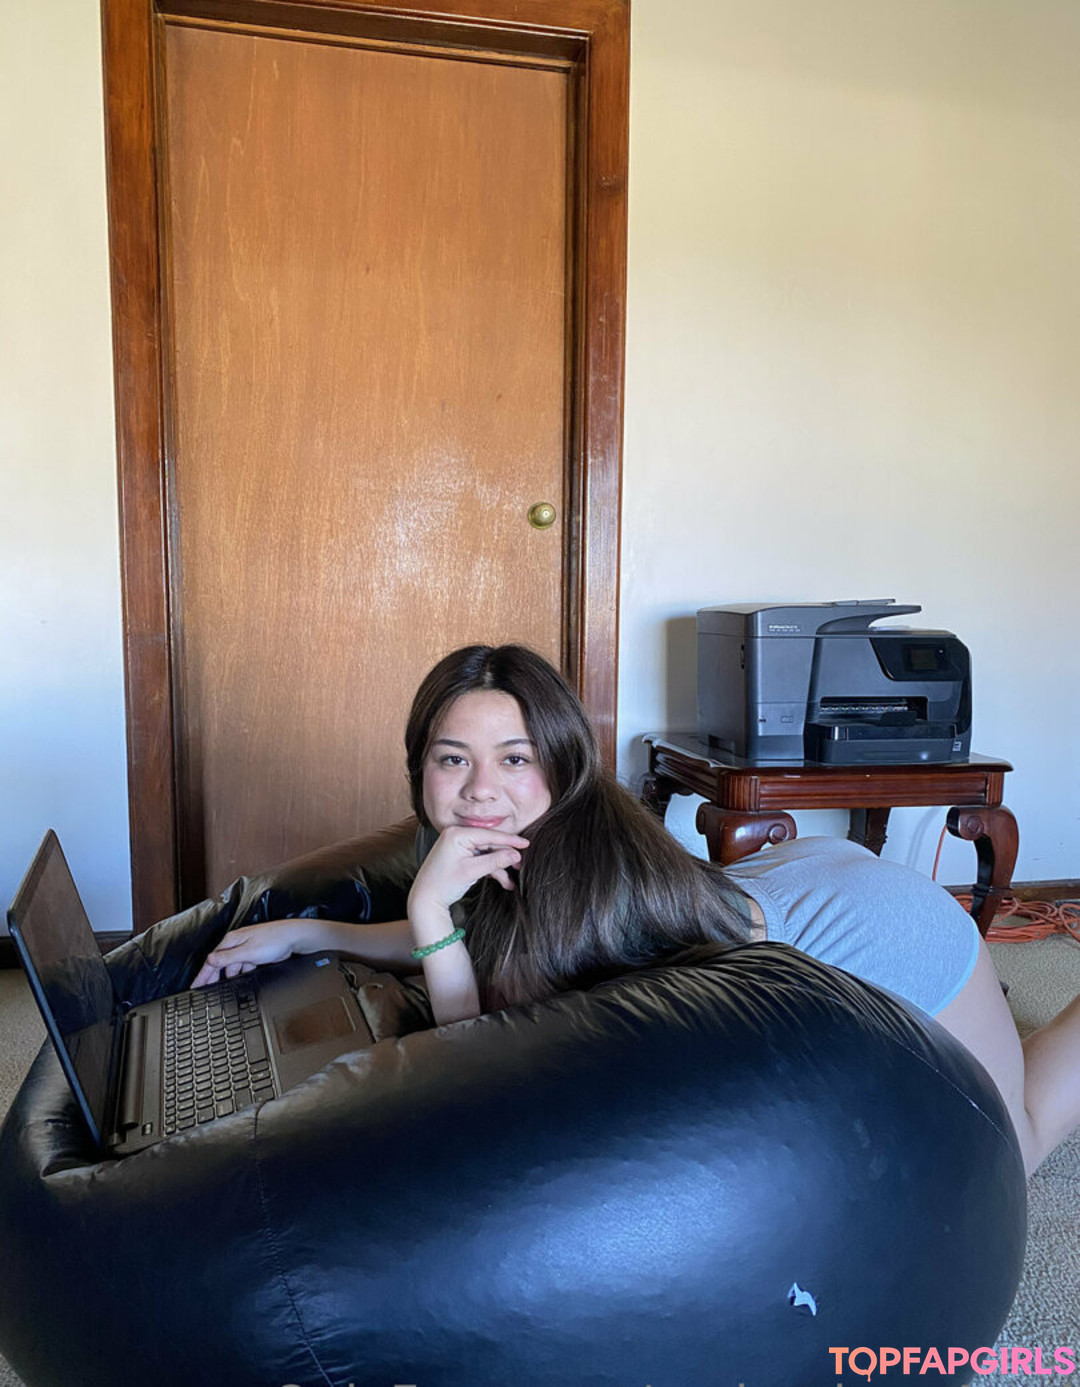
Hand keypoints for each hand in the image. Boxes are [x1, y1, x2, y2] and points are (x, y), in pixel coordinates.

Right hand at [192, 920, 306, 987]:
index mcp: (231, 941)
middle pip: (219, 964)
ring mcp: (246, 948)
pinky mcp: (255, 954)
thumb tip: (210, 961)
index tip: (195, 986)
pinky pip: (243, 966)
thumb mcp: (248, 952)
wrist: (294, 937)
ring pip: (232, 966)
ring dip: (228, 976)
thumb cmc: (274, 940)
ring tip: (221, 988)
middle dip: (211, 978)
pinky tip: (240, 980)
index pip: (212, 960)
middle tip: (204, 991)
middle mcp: (237, 943)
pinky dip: (240, 974)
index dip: (202, 975)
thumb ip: (228, 958)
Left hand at [408, 825, 529, 914]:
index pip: (489, 835)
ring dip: (499, 867)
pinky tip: (503, 882)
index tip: (526, 844)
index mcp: (457, 833)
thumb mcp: (472, 871)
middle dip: (505, 856)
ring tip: (511, 881)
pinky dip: (490, 870)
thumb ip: (495, 861)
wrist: (425, 899)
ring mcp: (458, 845)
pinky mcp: (460, 856)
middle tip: (521, 865)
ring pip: (487, 853)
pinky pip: (480, 859)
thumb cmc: (444, 884)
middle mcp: (457, 835)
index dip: (510, 840)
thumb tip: (516, 854)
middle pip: (489, 843)